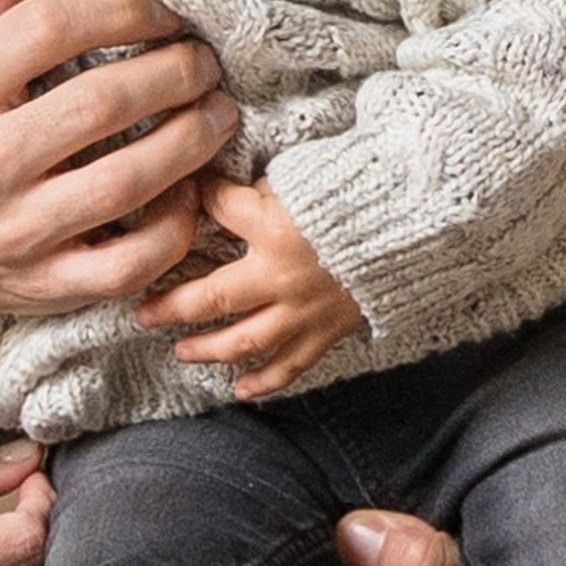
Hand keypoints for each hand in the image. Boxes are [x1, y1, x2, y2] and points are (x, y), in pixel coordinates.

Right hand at [0, 0, 239, 326]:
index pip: (46, 28)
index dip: (120, 8)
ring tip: (218, 113)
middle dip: (171, 72)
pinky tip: (188, 192)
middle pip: (98, 104)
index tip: (158, 9)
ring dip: (189, 143)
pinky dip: (173, 227)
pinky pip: (127, 264)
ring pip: (123, 184)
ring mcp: (13, 233)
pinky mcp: (44, 287)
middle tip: (203, 61)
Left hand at [137, 175, 365, 400]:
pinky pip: (290, 365)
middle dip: (171, 307)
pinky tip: (240, 390)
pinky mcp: (328, 330)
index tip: (182, 198)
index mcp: (273, 227)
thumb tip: (214, 184)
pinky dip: (264, 381)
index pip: (217, 209)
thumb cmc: (364, 192)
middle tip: (143, 314)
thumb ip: (259, 188)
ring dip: (207, 349)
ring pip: (242, 342)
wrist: (423, 224)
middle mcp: (280, 276)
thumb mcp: (303, 175)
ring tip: (182, 352)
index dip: (198, 201)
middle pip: (210, 299)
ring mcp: (304, 310)